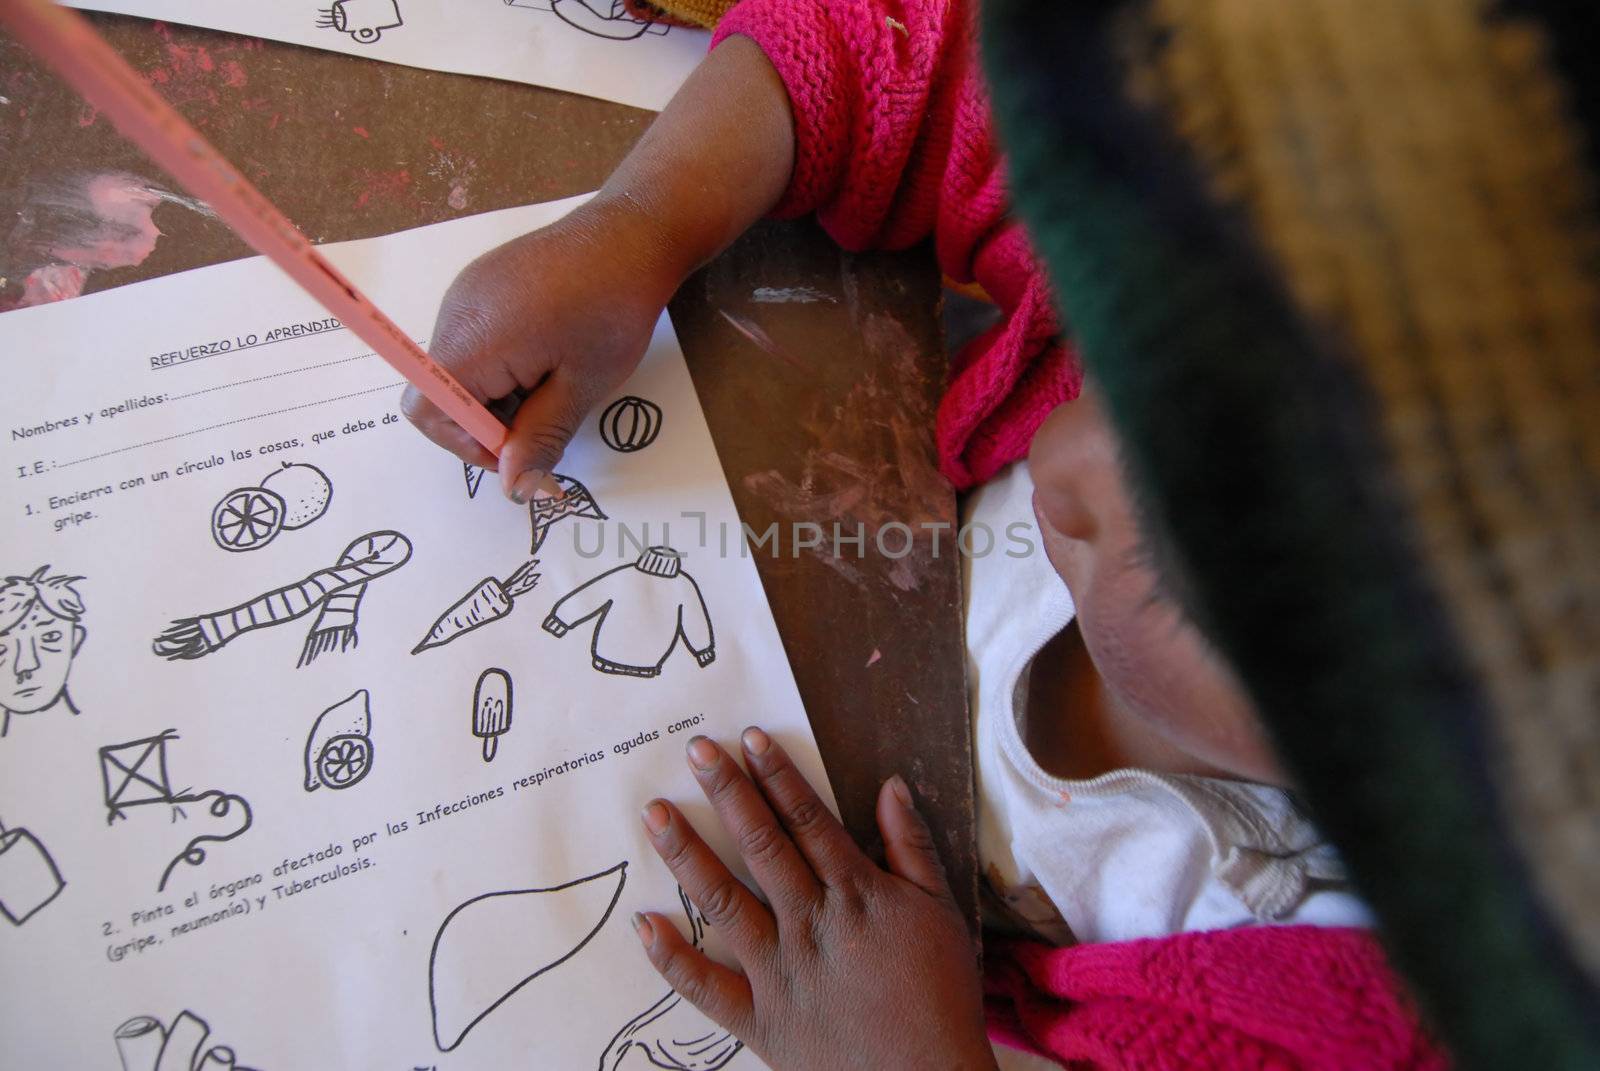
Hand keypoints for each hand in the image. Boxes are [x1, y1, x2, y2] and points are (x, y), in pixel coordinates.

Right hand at [401, 194, 677, 501]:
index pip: (428, 410)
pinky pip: (471, 341)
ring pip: (458, 369)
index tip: (517, 450)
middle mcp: (456, 311)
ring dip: (497, 394)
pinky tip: (546, 357)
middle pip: (440, 392)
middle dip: (488, 421)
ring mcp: (465, 293)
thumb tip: (514, 487)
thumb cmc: (613, 306)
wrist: (631, 233)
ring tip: (554, 383)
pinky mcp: (480, 285)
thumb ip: (540, 438)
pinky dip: (500, 366)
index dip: (466, 443)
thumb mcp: (582, 384)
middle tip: (546, 421)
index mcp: (475, 338)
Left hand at [635, 729, 998, 1070]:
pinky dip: (671, 956)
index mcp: (855, 894)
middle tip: (697, 750)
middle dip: (727, 792)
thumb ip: (912, 846)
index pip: (808, 819)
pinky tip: (643, 922)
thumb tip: (891, 785)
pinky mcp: (758, 1018)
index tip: (749, 739)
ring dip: (686, 853)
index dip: (777, 775)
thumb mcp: (941, 912)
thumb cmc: (940, 996)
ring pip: (722, 900)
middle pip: (760, 844)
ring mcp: (778, 972)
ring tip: (655, 813)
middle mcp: (809, 924)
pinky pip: (704, 985)